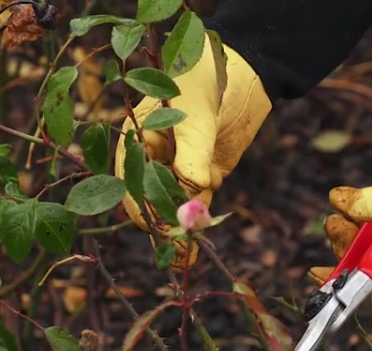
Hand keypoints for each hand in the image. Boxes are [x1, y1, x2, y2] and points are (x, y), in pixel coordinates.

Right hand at [114, 37, 271, 269]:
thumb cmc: (203, 79)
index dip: (141, 204)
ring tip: (185, 261)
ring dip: (181, 232)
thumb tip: (194, 188)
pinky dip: (200, 222)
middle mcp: (154, 158)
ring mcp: (179, 168)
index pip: (131, 179)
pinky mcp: (205, 174)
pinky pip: (200, 202)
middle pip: (152, 199)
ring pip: (176, 206)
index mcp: (137, 138)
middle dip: (162, 226)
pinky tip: (194, 249)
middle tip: (175, 252)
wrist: (240, 69)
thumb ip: (193, 152)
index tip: (156, 225)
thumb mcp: (195, 115)